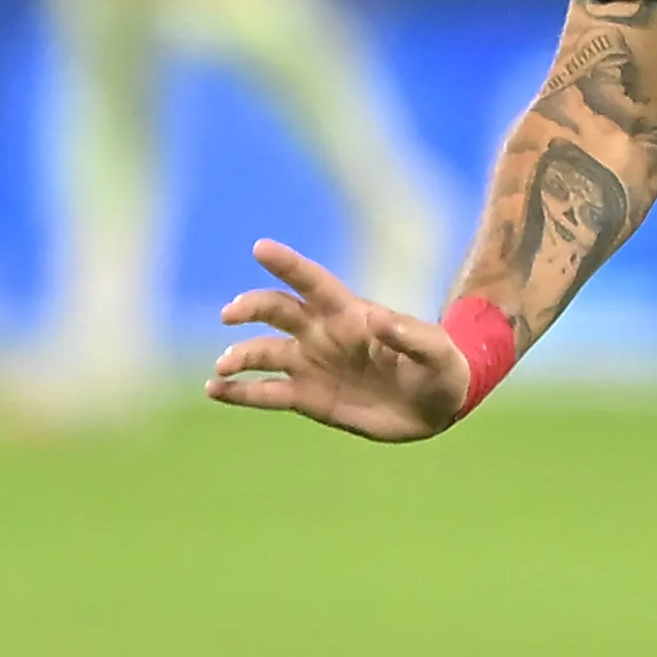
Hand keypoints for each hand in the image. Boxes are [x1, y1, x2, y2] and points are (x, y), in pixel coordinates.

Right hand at [205, 240, 471, 442]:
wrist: (437, 409)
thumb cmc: (442, 370)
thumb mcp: (438, 353)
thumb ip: (412, 336)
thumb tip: (378, 321)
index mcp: (352, 315)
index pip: (314, 283)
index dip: (289, 264)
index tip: (261, 247)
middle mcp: (323, 335)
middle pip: (277, 310)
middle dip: (251, 306)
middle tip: (230, 315)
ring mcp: (311, 365)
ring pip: (263, 353)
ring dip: (239, 357)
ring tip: (224, 369)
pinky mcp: (306, 398)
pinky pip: (264, 393)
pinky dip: (238, 392)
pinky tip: (214, 391)